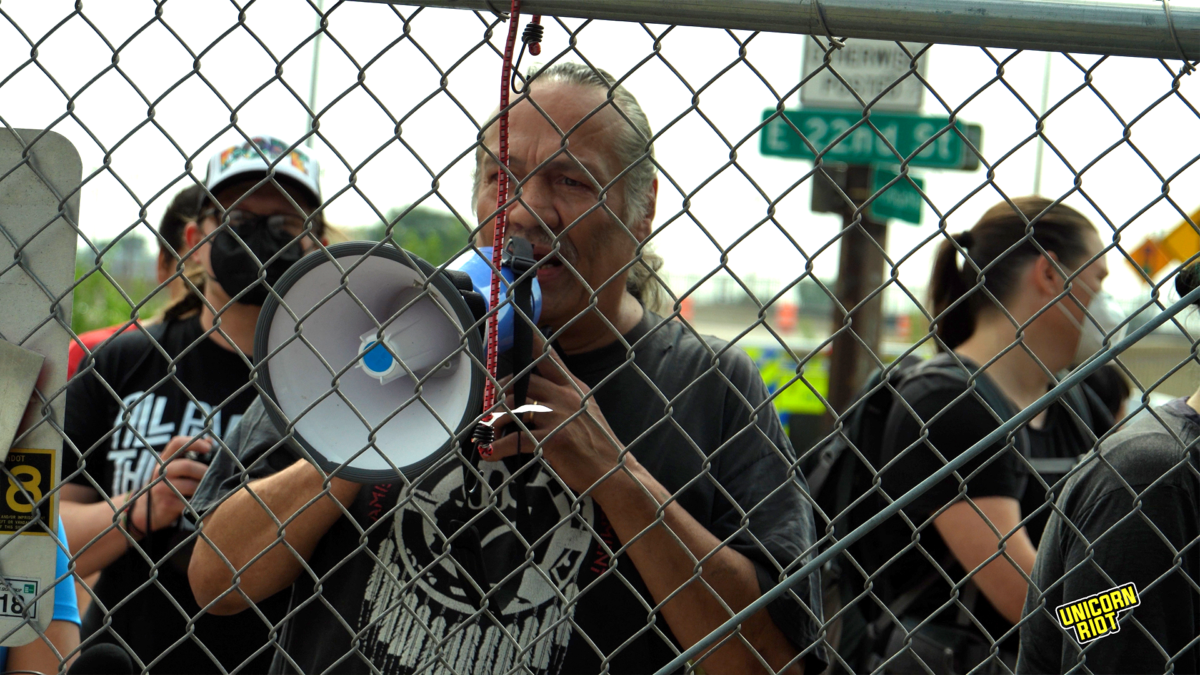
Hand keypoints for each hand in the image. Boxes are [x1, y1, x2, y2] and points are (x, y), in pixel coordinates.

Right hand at [127, 435, 210, 534]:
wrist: (150, 509)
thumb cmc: (171, 483)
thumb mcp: (176, 467)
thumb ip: (192, 454)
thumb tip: (210, 441)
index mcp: (164, 459)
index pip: (177, 443)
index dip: (194, 442)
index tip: (208, 448)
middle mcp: (160, 471)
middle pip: (187, 466)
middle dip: (204, 471)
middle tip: (213, 476)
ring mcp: (161, 488)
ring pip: (190, 485)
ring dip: (203, 488)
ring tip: (209, 489)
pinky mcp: (166, 504)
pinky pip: (189, 502)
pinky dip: (199, 502)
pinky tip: (201, 502)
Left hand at [488, 339, 627, 495]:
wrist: (613, 471)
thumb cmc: (596, 443)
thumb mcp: (586, 409)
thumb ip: (564, 395)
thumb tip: (535, 393)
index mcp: (574, 386)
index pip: (549, 357)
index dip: (531, 344)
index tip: (515, 330)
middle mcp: (566, 395)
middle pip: (522, 382)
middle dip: (499, 393)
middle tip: (488, 406)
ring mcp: (560, 415)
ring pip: (514, 408)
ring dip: (494, 421)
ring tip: (487, 432)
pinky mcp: (554, 438)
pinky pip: (516, 438)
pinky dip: (498, 447)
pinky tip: (490, 454)